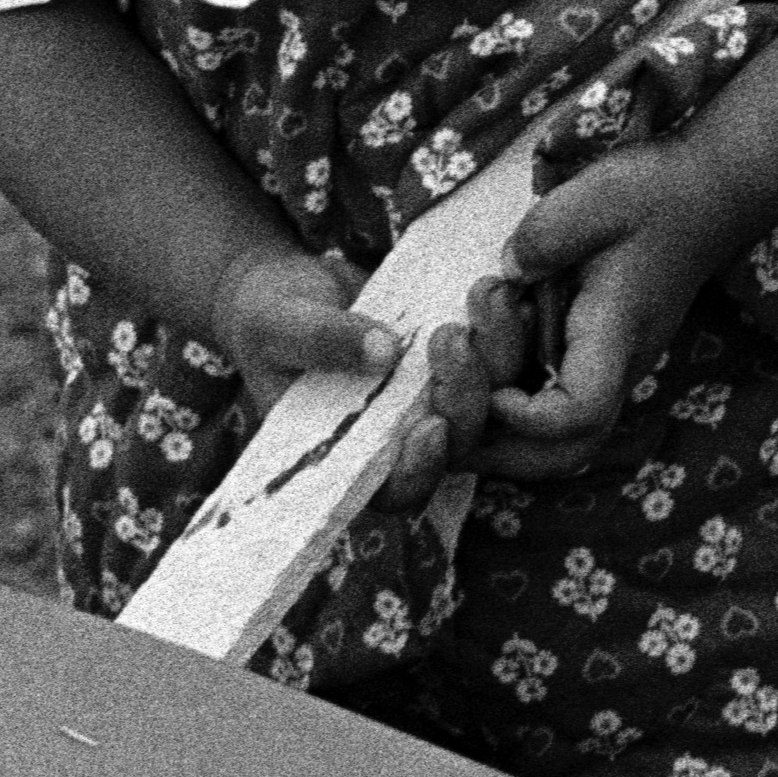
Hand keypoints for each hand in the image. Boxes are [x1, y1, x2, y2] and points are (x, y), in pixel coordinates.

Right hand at [204, 238, 528, 513]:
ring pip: (490, 401)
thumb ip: (324, 341)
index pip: (396, 489)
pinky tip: (510, 294)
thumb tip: (383, 351)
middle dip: (466, 394)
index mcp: (352, 454)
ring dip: (498, 355)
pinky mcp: (457, 364)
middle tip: (454, 335)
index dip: (422, 470)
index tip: (432, 426)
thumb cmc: (268, 318)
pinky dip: (507, 331)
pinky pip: (497, 359)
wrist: (289, 286)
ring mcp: (433, 400)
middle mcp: (402, 437)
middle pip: (458, 442)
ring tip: (488, 295)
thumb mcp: (280, 325)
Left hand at [480, 137, 722, 482]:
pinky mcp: (595, 361)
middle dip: (498, 452)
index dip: (526, 417)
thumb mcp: (597, 196)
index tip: (493, 384)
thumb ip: (545, 236)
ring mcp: (608, 370)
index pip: (579, 412)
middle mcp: (617, 367)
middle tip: (440, 415)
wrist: (704, 194)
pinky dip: (506, 407)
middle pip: (565, 454)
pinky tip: (472, 360)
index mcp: (617, 333)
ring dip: (496, 433)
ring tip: (450, 379)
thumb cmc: (653, 193)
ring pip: (557, 443)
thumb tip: (504, 274)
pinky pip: (552, 411)